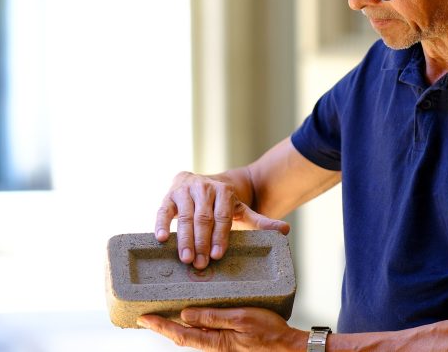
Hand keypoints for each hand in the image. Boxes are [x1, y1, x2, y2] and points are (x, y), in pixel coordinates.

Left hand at [137, 307, 306, 351]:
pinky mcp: (229, 340)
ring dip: (177, 326)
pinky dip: (194, 324)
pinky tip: (194, 316)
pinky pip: (206, 331)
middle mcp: (215, 344)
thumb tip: (186, 315)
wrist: (287, 346)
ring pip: (194, 334)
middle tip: (146, 317)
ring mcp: (222, 343)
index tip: (144, 318)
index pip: (181, 334)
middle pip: (183, 336)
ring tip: (165, 314)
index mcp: (215, 341)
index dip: (161, 326)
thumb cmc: (269, 333)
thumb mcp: (240, 319)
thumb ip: (213, 317)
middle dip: (164, 327)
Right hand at [155, 171, 290, 268]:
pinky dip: (161, 224)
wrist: (205, 182)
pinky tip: (160, 239)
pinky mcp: (169, 195)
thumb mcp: (243, 210)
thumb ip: (261, 222)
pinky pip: (163, 210)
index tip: (218, 256)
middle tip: (201, 264)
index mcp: (224, 192)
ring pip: (184, 216)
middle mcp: (204, 188)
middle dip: (202, 242)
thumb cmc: (224, 204)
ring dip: (184, 239)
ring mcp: (185, 190)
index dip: (221, 236)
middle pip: (203, 218)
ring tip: (186, 259)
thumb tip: (286, 230)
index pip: (223, 216)